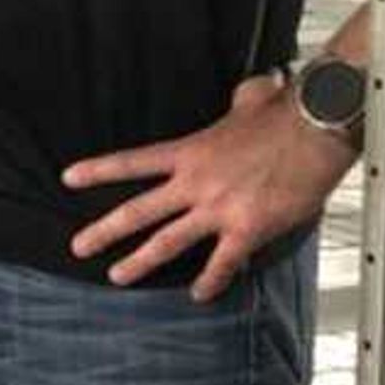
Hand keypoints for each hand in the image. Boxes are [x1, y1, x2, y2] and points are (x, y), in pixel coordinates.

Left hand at [62, 76, 357, 299]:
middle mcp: (195, 183)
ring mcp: (218, 208)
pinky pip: (223, 262)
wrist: (316, 129)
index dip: (98, 170)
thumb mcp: (253, 98)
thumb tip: (253, 88)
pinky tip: (199, 295)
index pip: (133, 162)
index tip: (69, 178)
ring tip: (117, 277)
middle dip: (103, 231)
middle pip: (138, 210)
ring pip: (167, 241)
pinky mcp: (247, 229)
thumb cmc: (286, 113)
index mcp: (190, 151)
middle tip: (77, 247)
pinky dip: (210, 281)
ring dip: (139, 261)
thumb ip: (242, 98)